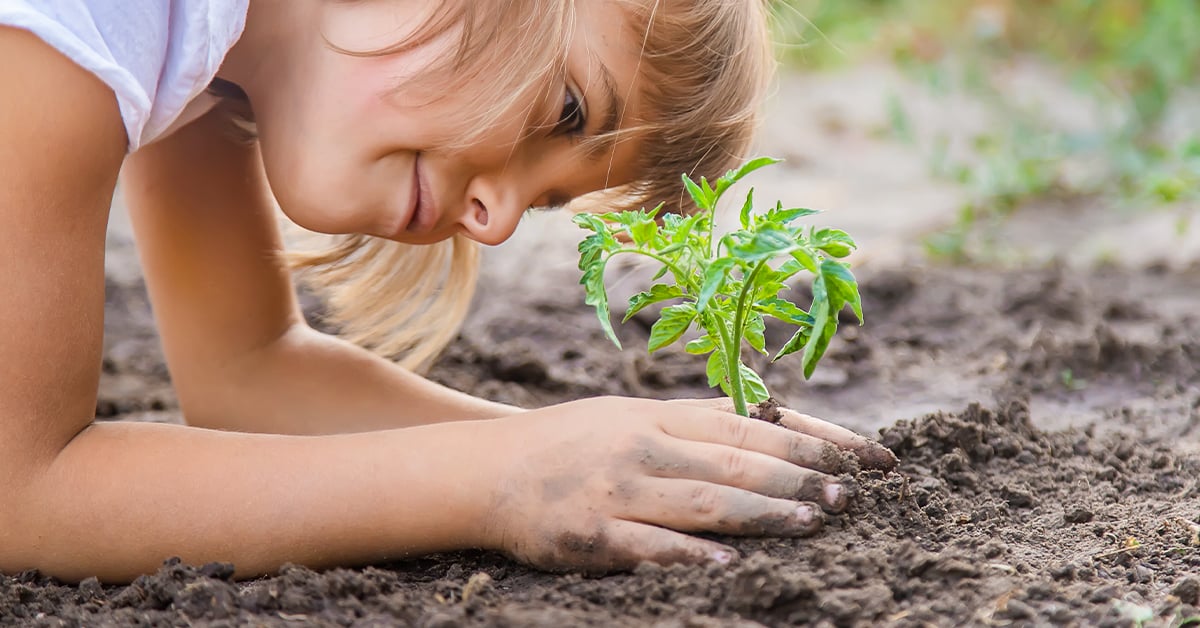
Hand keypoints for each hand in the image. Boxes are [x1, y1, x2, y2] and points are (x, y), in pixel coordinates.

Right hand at [475, 396, 896, 572]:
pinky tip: (728, 563)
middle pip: (735, 461)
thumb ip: (696, 423)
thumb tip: (776, 423)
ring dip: (762, 512)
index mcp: (659, 416)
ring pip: (702, 502)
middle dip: (799, 476)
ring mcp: (617, 489)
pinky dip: (689, 554)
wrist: (487, 469)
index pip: (750, 424)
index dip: (812, 438)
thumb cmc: (573, 442)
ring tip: (814, 521)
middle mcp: (644, 446)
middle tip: (852, 496)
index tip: (864, 456)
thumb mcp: (633, 416)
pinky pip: (648, 547)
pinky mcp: (591, 534)